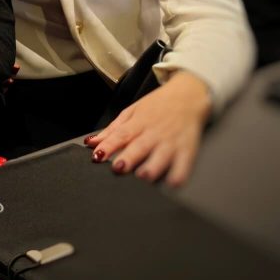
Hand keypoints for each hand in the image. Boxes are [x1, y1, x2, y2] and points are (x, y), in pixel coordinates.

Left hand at [85, 71, 211, 185]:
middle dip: (128, 157)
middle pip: (139, 146)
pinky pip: (184, 165)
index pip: (121, 134)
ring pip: (161, 156)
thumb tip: (91, 143)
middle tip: (118, 168)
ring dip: (152, 167)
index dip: (108, 146)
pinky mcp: (188, 150)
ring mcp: (171, 142)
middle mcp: (154, 133)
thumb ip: (112, 129)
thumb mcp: (132, 112)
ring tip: (143, 176)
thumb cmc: (157, 105)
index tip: (97, 156)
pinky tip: (172, 183)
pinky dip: (179, 175)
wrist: (187, 95)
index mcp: (139, 122)